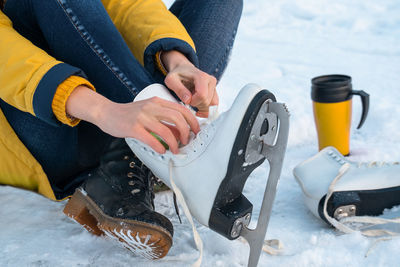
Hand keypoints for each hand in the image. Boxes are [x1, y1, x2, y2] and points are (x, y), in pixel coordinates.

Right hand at [66, 86, 199, 153]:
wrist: (107, 112)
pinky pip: (151, 139)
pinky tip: (162, 150)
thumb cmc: (129, 114)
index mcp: (157, 101)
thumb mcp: (149, 111)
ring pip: (166, 130)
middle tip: (187, 141)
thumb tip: (181, 133)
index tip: (196, 131)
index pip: (181, 109)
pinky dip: (160, 147)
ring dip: (174, 143)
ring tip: (175, 150)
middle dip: (186, 132)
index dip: (192, 121)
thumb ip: (164, 119)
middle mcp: (151, 107)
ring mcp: (142, 117)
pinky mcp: (133, 128)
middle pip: (177, 118)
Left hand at [161, 50, 217, 117]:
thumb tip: (188, 100)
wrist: (183, 70)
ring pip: (211, 105)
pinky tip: (196, 105)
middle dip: (196, 104)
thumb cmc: (177, 75)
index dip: (193, 101)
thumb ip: (179, 90)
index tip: (186, 99)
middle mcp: (211, 80)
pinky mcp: (214, 92)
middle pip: (206, 101)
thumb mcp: (171, 80)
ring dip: (200, 107)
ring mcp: (214, 86)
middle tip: (187, 99)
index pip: (202, 96)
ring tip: (192, 100)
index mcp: (202, 76)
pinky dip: (205, 109)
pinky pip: (213, 106)